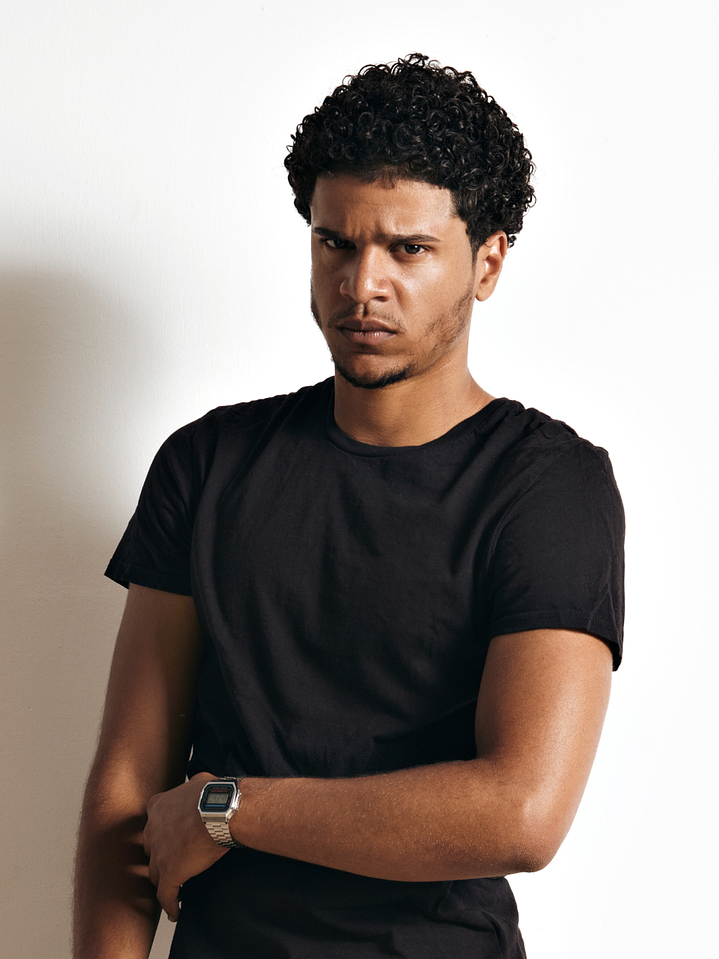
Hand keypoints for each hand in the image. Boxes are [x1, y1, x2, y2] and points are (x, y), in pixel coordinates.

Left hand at [142, 772, 227, 920]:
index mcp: (157, 807)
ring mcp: (158, 853)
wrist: (221, 810)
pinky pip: (165, 895)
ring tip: (173, 888)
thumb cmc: (213, 793)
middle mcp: (152, 830)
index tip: (169, 840)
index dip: (161, 835)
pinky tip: (176, 911)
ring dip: (164, 880)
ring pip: (155, 873)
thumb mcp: (198, 782)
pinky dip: (170, 904)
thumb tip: (198, 785)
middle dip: (160, 856)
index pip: (154, 825)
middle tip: (172, 862)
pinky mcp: (168, 873)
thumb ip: (189, 790)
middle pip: (151, 850)